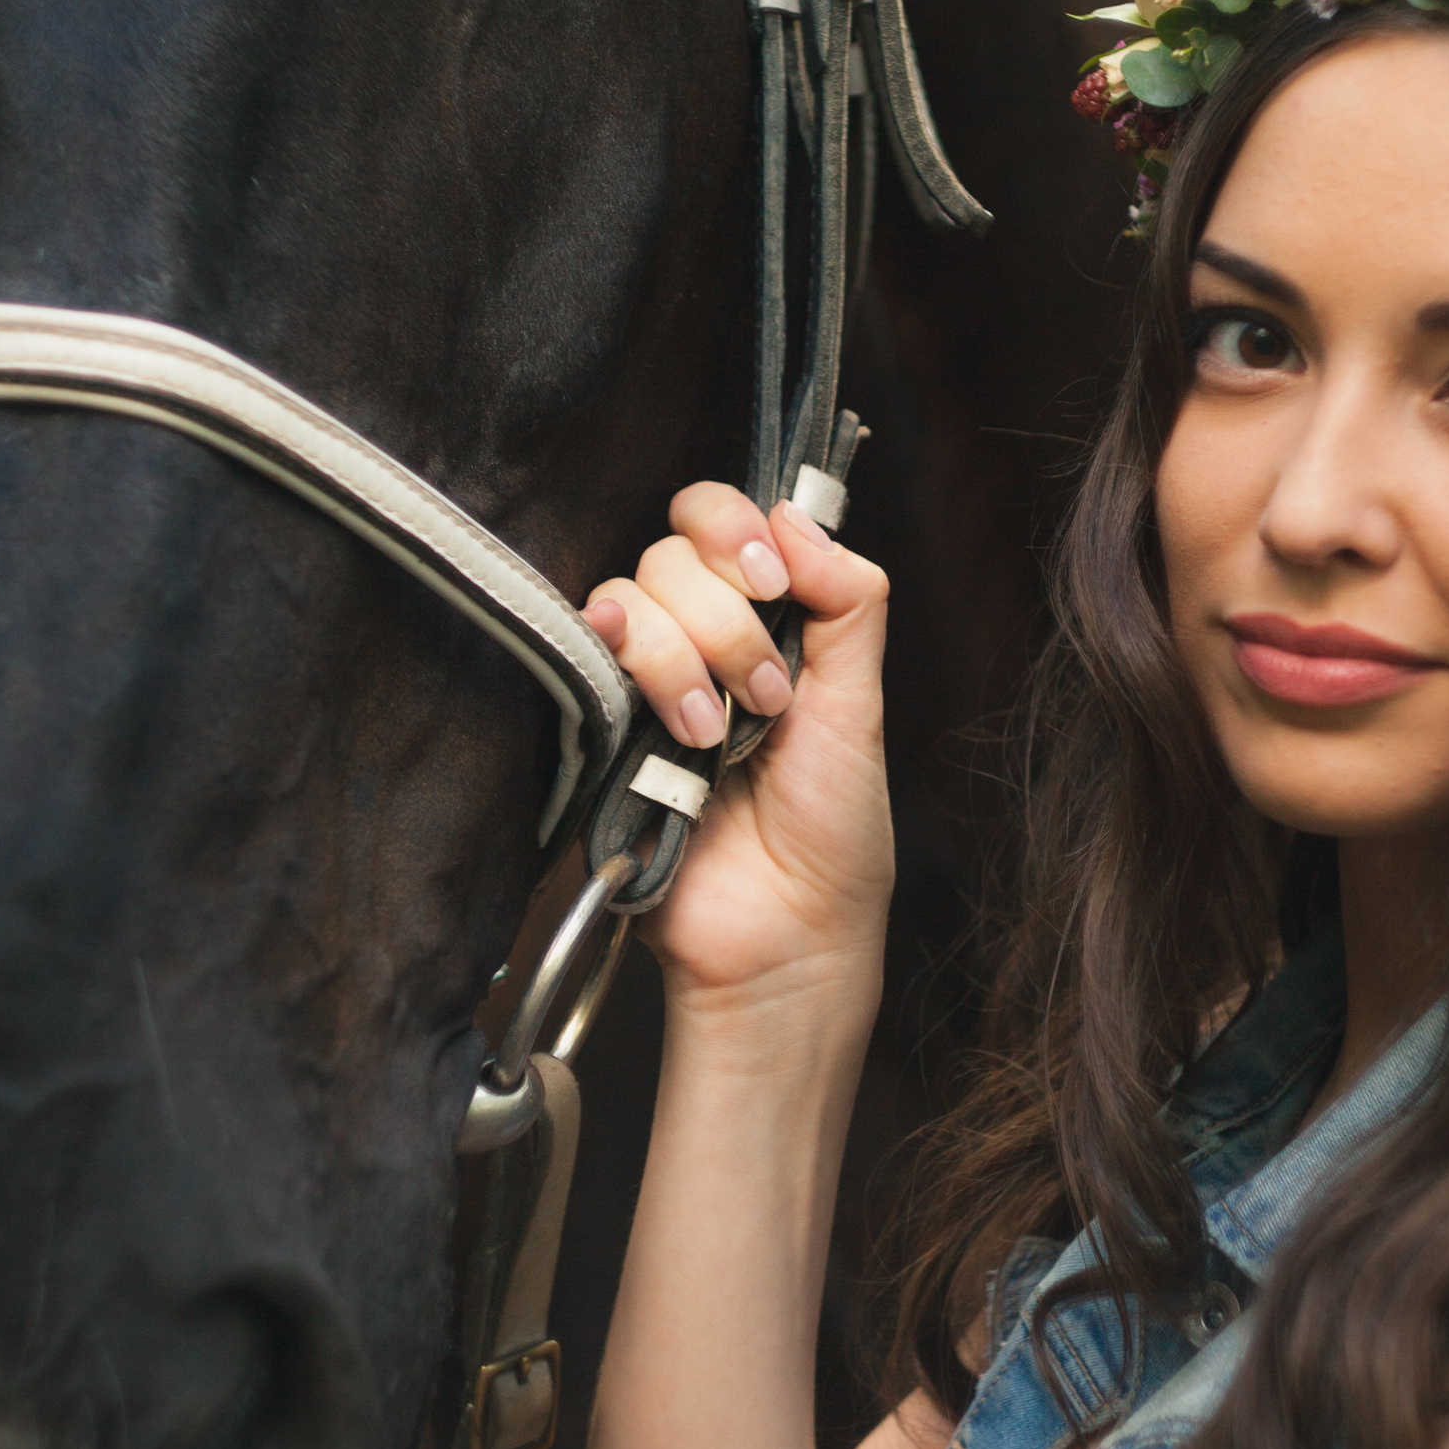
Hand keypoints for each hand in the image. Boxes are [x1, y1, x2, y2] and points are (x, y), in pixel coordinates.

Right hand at [582, 488, 891, 1013]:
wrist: (784, 935)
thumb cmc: (831, 834)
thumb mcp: (860, 707)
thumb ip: (845, 602)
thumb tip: (797, 513)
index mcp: (764, 623)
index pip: (720, 519)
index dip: (735, 528)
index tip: (773, 581)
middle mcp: (696, 640)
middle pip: (672, 551)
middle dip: (727, 617)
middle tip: (767, 698)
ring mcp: (641, 683)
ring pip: (628, 596)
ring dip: (684, 657)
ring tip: (716, 736)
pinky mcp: (598, 729)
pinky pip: (587, 653)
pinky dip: (631, 669)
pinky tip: (666, 722)